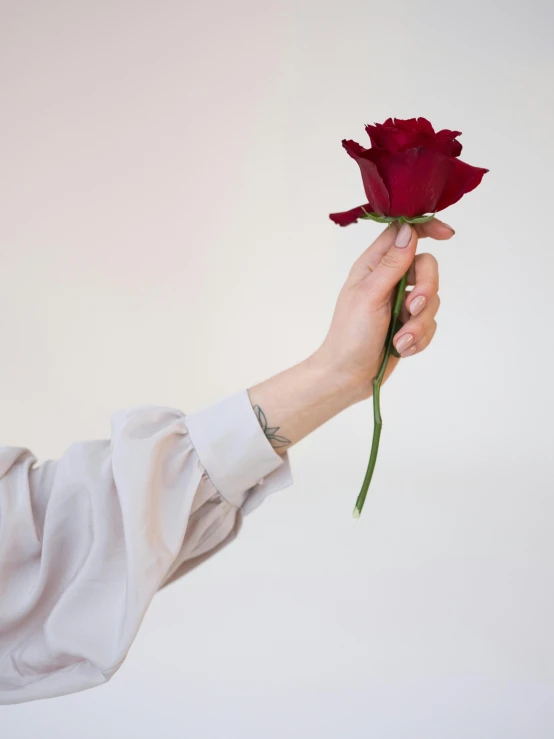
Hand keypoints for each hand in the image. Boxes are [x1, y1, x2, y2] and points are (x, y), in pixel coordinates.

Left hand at [313, 218, 452, 402]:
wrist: (348, 376)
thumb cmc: (350, 335)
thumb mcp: (369, 296)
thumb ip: (392, 265)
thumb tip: (409, 231)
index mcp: (373, 266)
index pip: (403, 234)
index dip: (427, 228)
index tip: (448, 235)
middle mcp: (389, 280)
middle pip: (426, 267)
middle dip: (426, 290)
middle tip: (413, 309)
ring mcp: (401, 303)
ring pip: (432, 300)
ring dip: (419, 324)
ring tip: (400, 340)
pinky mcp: (410, 325)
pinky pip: (430, 324)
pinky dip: (419, 338)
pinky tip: (402, 348)